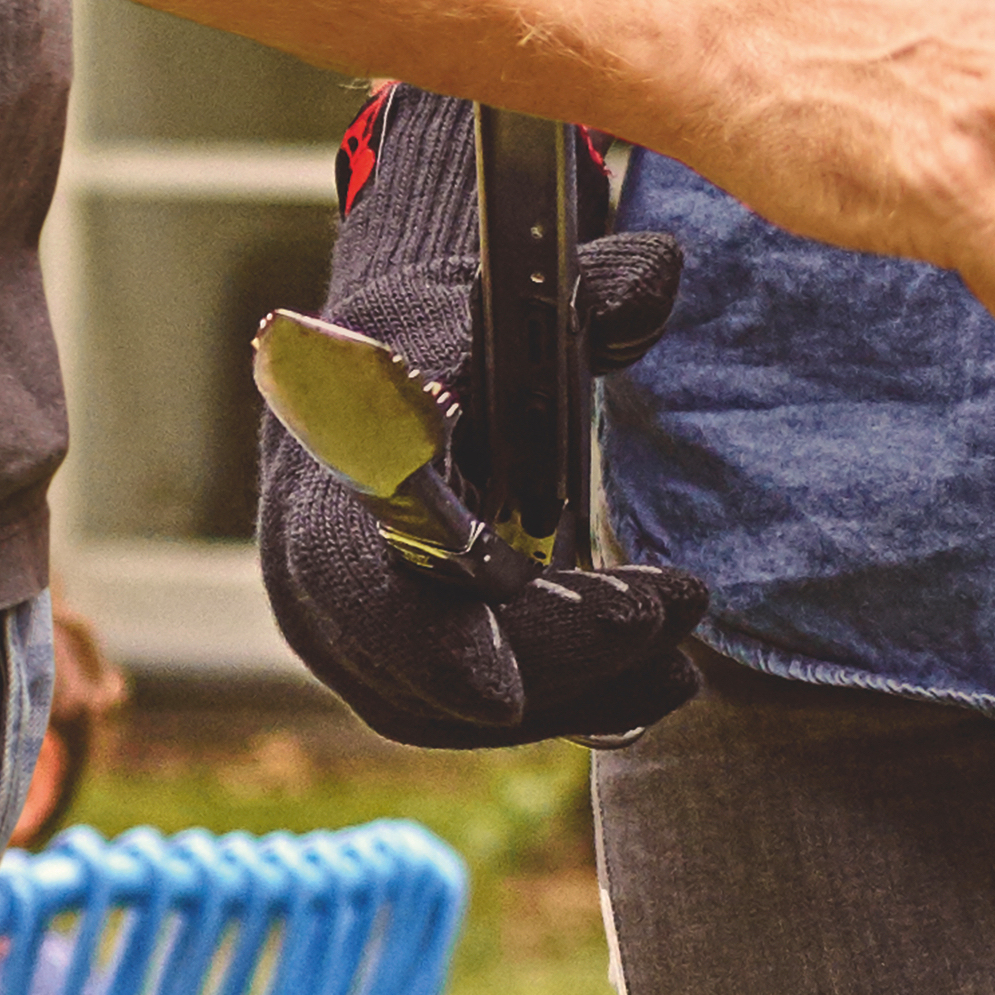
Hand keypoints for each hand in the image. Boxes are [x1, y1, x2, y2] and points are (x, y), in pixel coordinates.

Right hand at [256, 92, 714, 754]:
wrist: (370, 385)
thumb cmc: (443, 338)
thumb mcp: (504, 303)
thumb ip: (583, 296)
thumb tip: (655, 275)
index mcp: (326, 470)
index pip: (359, 573)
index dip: (432, 635)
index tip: (509, 675)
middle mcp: (310, 569)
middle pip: (424, 658)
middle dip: (557, 651)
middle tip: (669, 609)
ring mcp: (339, 639)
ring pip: (452, 707)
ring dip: (577, 690)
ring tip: (683, 657)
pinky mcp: (384, 678)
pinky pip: (467, 719)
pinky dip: (564, 706)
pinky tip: (656, 682)